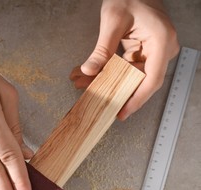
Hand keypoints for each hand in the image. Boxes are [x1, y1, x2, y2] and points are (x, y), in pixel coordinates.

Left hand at [70, 0, 179, 119]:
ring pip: (131, 76)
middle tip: (93, 97)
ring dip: (108, 81)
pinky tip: (91, 75)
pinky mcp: (144, 51)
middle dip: (114, 90)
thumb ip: (102, 49)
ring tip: (84, 84)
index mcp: (161, 41)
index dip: (137, 99)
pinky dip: (110, 72)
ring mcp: (154, 51)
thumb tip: (88, 71)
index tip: (122, 112)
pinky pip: (127, 68)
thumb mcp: (112, 22)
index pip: (152, 79)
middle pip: (140, 80)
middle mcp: (162, 49)